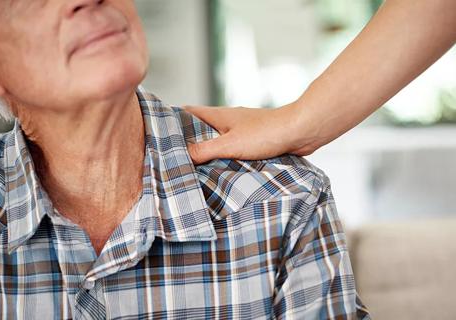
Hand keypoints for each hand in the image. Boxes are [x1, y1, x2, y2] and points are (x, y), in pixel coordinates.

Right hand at [184, 104, 318, 163]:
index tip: (159, 133)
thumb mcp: (230, 144)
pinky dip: (223, 158)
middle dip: (188, 141)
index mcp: (219, 115)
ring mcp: (241, 131)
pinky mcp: (253, 142)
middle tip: (173, 157)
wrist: (300, 132)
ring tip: (192, 168)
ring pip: (217, 140)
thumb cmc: (267, 133)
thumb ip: (205, 149)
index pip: (188, 113)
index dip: (172, 120)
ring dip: (207, 152)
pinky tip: (219, 171)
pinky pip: (232, 149)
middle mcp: (228, 121)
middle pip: (201, 129)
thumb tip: (183, 155)